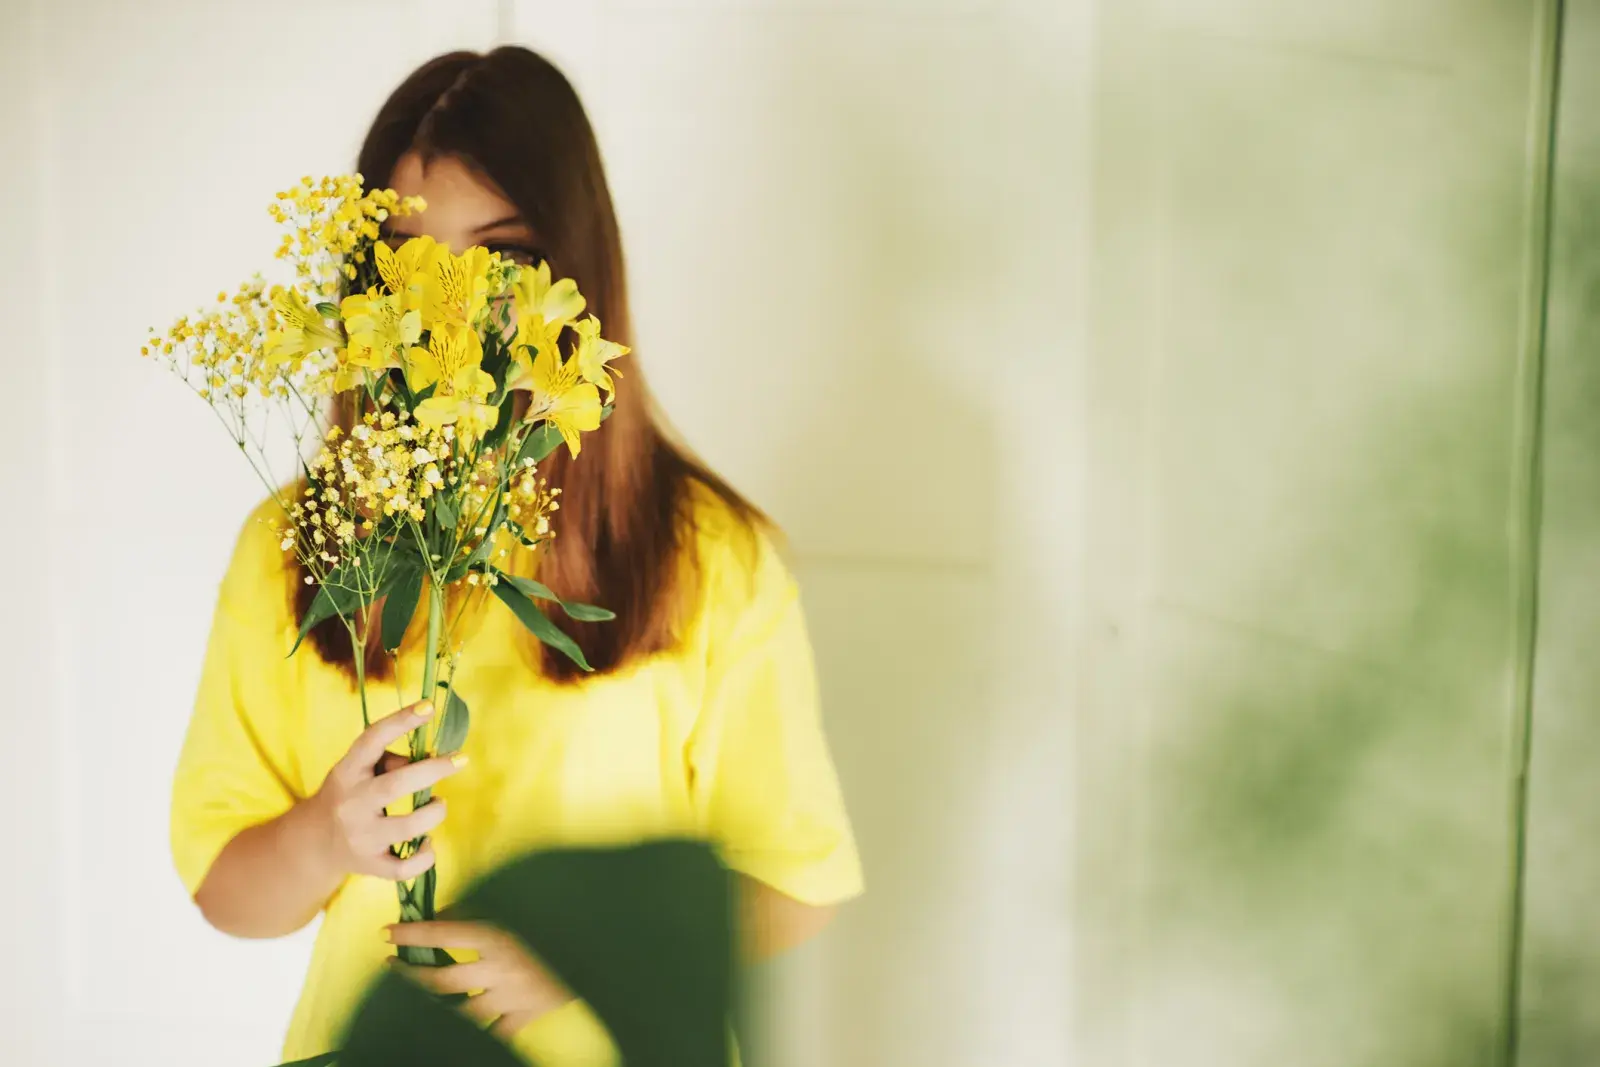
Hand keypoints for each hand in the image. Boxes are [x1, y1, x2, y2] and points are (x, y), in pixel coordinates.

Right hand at [309, 700, 463, 880]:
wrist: (315, 842)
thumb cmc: (352, 794)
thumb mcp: (361, 770)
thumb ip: (392, 760)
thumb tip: (433, 757)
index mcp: (347, 771)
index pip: (372, 740)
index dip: (401, 721)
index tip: (429, 706)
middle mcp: (351, 804)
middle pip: (396, 785)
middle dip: (433, 770)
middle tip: (459, 759)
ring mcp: (360, 837)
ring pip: (408, 827)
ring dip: (434, 813)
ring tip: (438, 804)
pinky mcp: (370, 865)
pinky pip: (404, 868)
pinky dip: (425, 856)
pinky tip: (427, 843)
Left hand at [387, 920, 571, 1038]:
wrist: (600, 948)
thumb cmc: (557, 919)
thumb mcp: (518, 905)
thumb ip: (479, 909)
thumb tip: (442, 915)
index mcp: (498, 936)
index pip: (442, 935)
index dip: (411, 934)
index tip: (387, 932)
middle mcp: (499, 970)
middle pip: (439, 981)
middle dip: (409, 975)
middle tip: (391, 965)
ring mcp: (510, 999)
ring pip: (457, 1011)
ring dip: (433, 1004)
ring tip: (416, 996)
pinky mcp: (524, 1017)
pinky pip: (491, 1032)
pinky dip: (474, 1030)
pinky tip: (455, 1026)